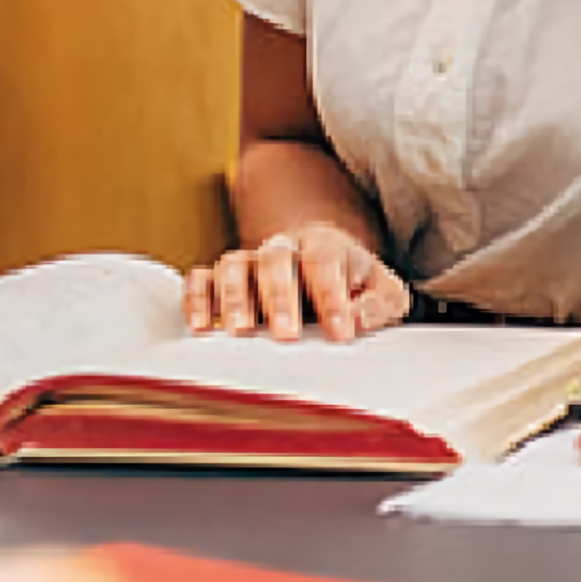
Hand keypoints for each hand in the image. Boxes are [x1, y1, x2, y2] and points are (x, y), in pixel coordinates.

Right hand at [184, 225, 410, 342]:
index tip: (341, 332)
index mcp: (327, 246)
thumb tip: (360, 318)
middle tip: (286, 335)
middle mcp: (284, 249)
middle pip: (276, 259)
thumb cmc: (355, 285)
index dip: (332, 294)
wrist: (323, 264)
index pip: (327, 260)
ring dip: (235, 297)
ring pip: (234, 265)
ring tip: (240, 332)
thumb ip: (381, 302)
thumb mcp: (384, 292)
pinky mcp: (222, 278)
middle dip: (280, 297)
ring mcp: (250, 261)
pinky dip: (196, 298)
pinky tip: (200, 327)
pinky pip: (201, 278)